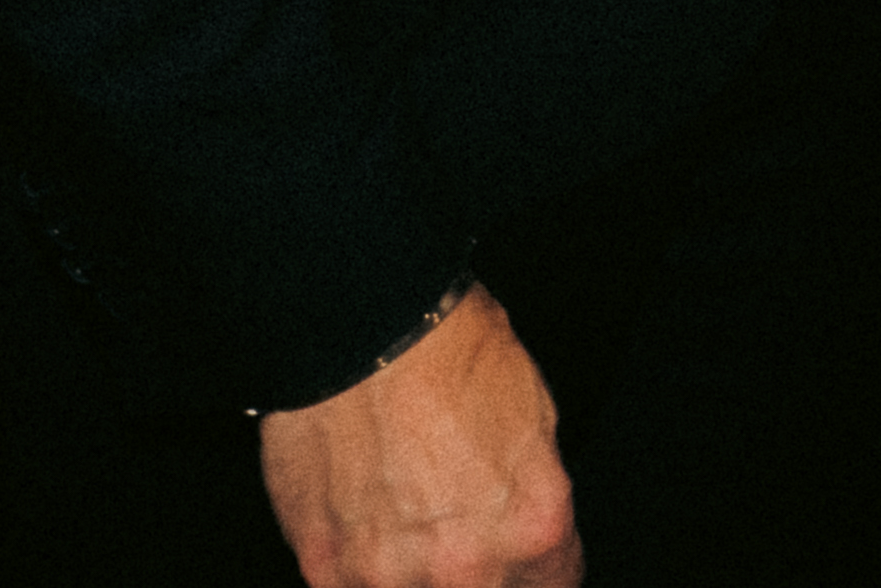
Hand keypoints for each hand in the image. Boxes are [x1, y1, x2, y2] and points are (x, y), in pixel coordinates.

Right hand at [259, 286, 580, 587]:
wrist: (363, 319)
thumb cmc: (448, 345)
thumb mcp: (534, 410)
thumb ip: (531, 491)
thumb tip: (522, 523)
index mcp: (532, 526)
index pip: (554, 587)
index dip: (537, 566)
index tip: (519, 551)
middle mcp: (466, 569)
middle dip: (476, 568)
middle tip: (453, 516)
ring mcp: (391, 578)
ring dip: (410, 570)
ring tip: (399, 506)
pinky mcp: (325, 570)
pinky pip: (350, 585)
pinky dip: (355, 560)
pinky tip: (358, 509)